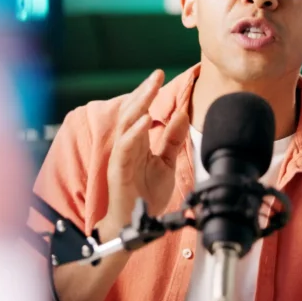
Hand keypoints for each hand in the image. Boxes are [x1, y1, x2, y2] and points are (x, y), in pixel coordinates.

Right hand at [100, 70, 189, 238]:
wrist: (136, 226)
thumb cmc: (145, 196)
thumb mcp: (166, 163)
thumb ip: (172, 139)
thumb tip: (182, 115)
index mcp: (137, 142)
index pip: (141, 111)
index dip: (149, 93)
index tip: (160, 74)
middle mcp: (127, 146)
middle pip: (132, 112)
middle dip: (143, 92)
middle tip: (155, 75)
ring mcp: (121, 157)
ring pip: (126, 125)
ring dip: (138, 105)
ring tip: (149, 89)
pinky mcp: (119, 171)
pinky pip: (124, 148)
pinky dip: (135, 133)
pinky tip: (144, 121)